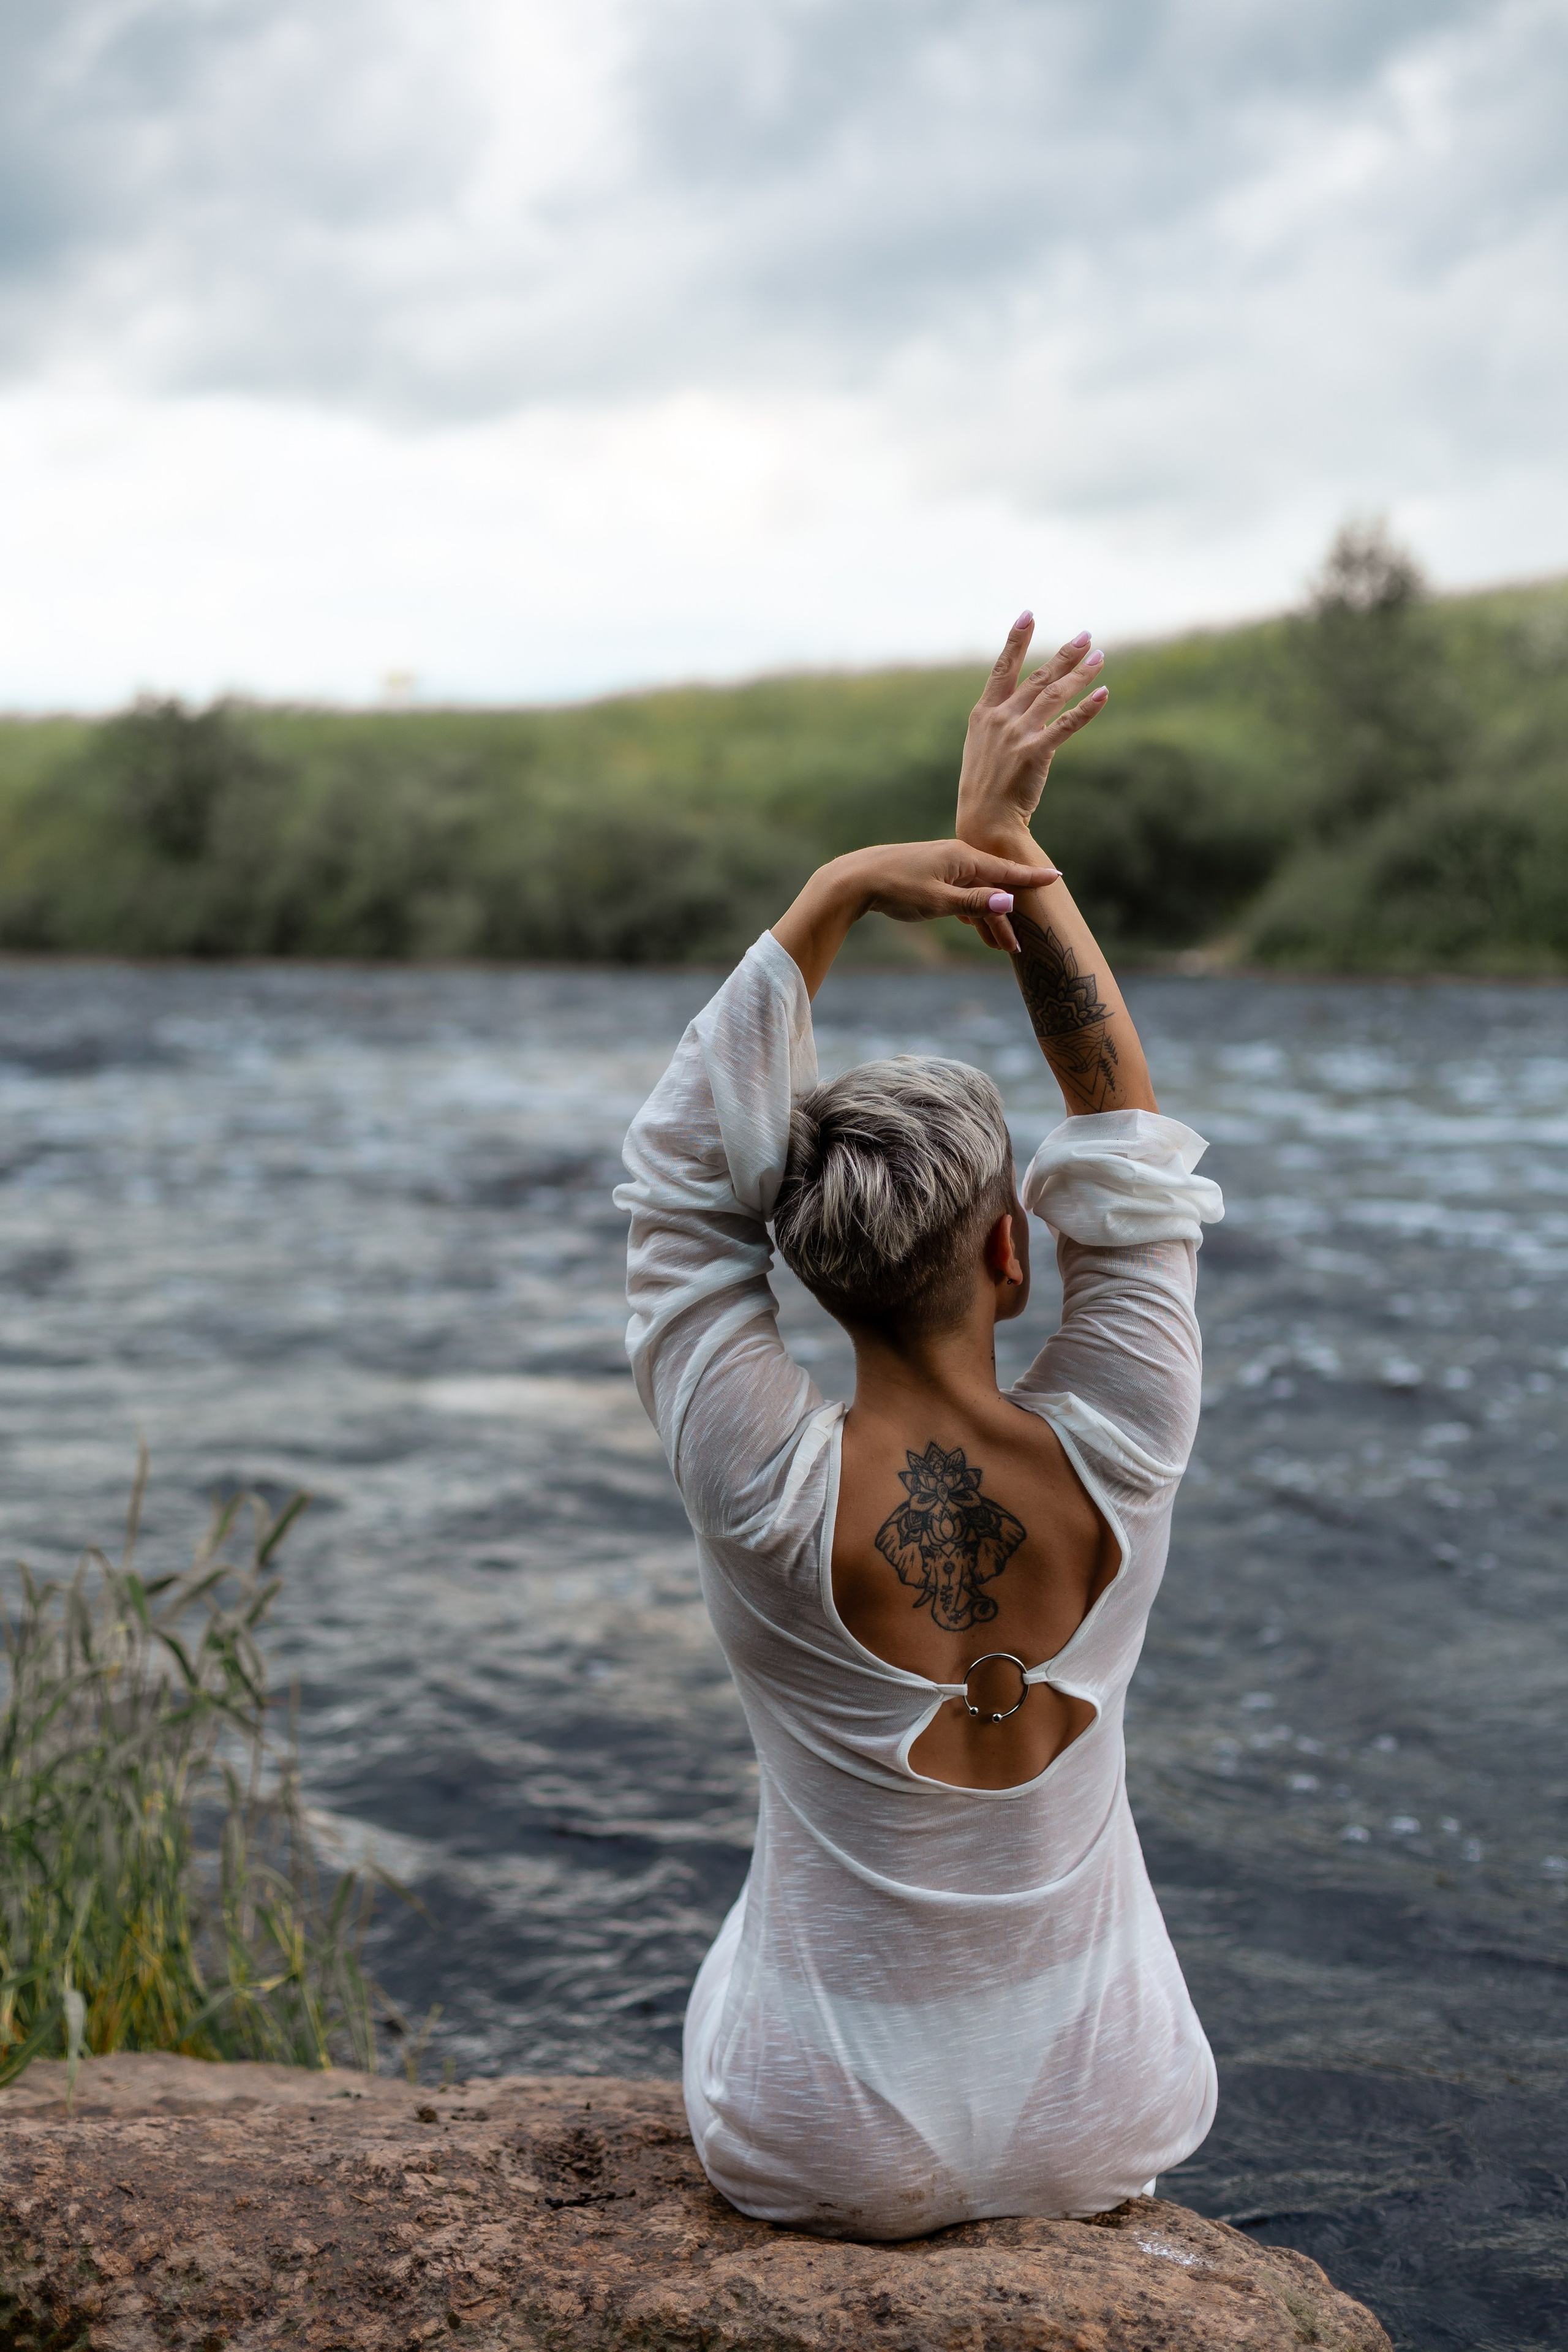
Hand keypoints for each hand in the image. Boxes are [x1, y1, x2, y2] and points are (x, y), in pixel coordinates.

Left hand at [772, 838, 1060, 995]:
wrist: (854, 880)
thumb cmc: (896, 889)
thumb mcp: (939, 901)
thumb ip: (976, 902)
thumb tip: (1009, 901)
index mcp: (963, 858)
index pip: (1006, 870)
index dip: (1031, 878)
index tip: (1057, 878)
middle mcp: (956, 856)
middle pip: (991, 887)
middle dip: (1005, 917)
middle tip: (1016, 947)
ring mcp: (942, 864)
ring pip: (974, 892)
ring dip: (986, 918)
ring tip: (998, 946)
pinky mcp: (928, 874)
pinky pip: (958, 892)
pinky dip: (968, 909)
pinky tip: (971, 923)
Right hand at [955, 613, 1108, 860]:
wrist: (985, 821)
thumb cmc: (985, 787)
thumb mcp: (983, 747)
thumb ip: (1000, 721)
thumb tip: (1020, 704)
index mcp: (984, 714)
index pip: (1002, 669)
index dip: (1016, 640)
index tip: (1028, 615)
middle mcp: (1000, 718)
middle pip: (1038, 677)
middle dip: (1064, 654)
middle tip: (1086, 635)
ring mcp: (1017, 734)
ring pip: (1054, 694)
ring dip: (1080, 674)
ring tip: (1100, 657)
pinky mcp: (1036, 752)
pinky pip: (1067, 724)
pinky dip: (1087, 707)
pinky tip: (1103, 693)